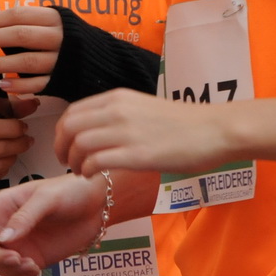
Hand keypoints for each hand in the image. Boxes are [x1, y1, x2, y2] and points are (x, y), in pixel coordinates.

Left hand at [0, 5, 61, 117]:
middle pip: (20, 36)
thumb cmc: (68, 40)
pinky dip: (18, 85)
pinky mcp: (62, 80)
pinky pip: (38, 84)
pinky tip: (1, 84)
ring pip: (26, 62)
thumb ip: (27, 24)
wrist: (101, 61)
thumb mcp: (53, 24)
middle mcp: (59, 38)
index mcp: (55, 19)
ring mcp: (61, 60)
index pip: (19, 15)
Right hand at [0, 174, 104, 275]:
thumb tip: (4, 238)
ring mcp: (17, 246)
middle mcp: (3, 227)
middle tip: (16, 258)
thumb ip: (25, 217)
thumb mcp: (47, 198)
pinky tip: (35, 268)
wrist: (97, 206)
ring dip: (7, 269)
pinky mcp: (31, 260)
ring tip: (30, 264)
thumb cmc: (70, 191)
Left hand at [56, 88, 233, 174]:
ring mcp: (127, 132)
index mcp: (118, 98)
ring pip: (79, 145)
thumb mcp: (143, 107)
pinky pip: (97, 162)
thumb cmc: (183, 123)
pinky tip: (94, 176)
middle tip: (66, 163)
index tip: (64, 147)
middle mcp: (118, 111)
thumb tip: (98, 130)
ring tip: (81, 172)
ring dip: (73, 162)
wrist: (214, 130)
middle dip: (60, 148)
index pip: (73, 112)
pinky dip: (88, 171)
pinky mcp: (137, 155)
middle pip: (69, 128)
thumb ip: (119, 114)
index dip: (61, 133)